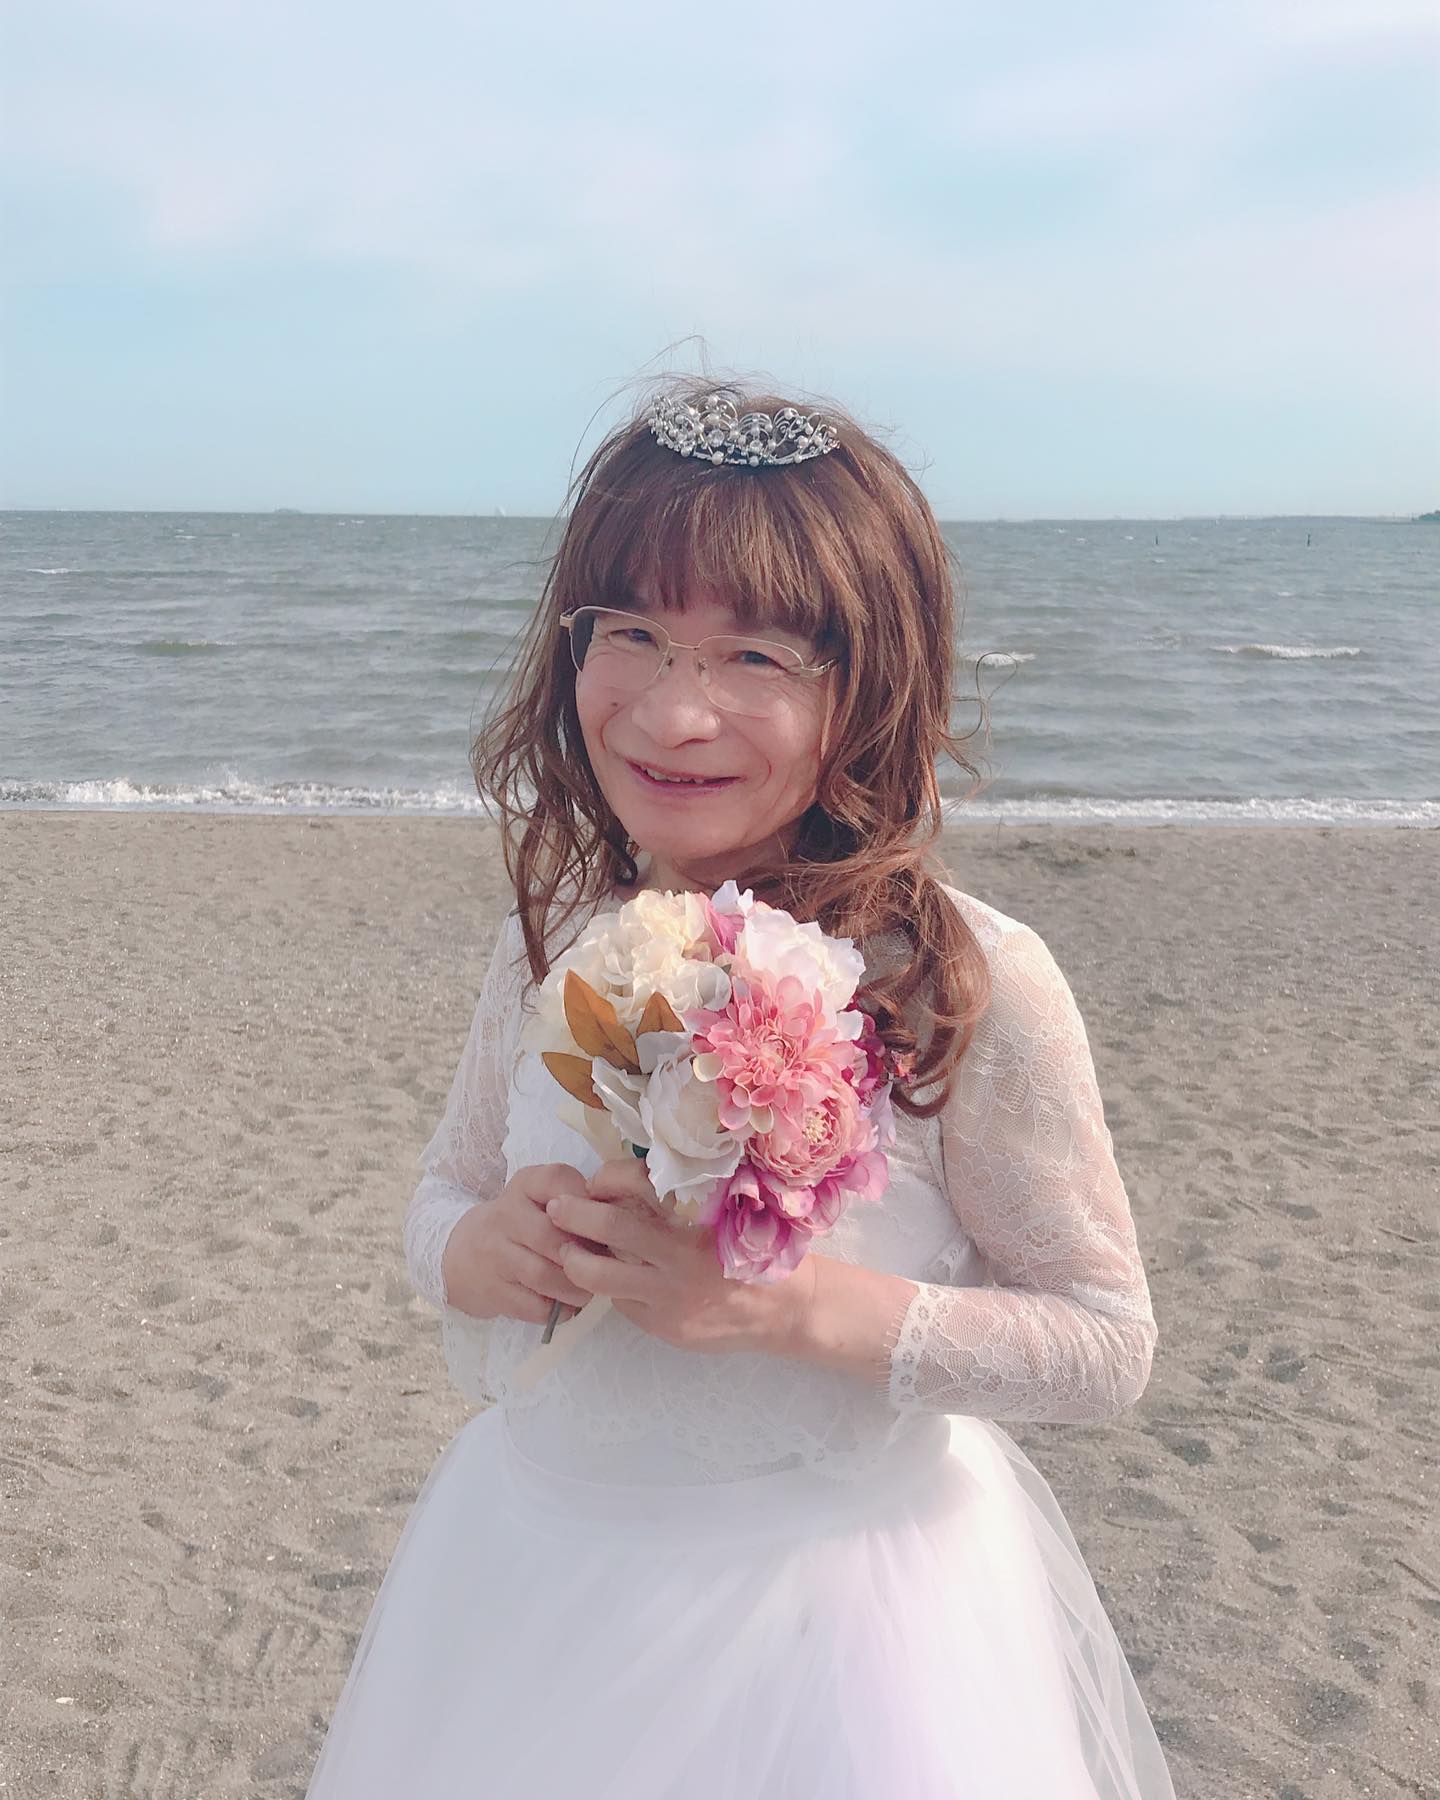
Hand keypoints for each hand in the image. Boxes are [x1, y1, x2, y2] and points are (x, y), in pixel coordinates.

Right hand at [440, 1163, 598, 1325]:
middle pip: (554, 1237)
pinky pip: (533, 1306)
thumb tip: (619, 1226)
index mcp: (525, 1184)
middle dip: (586, 1257)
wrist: (460, 1256)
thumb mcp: (540, 1199)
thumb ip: (577, 1202)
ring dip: (575, 1289)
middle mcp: (505, 1214)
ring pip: (544, 1275)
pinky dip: (557, 1311)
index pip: (559, 1181)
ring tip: (587, 1291)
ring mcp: (494, 1254)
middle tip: (603, 1267)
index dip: (588, 1205)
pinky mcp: (491, 1291)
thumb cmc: (519, 1226)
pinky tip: (565, 1306)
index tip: (603, 1224)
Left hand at [544, 1157, 816, 1357]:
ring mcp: (670, 1297)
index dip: (608, 1179)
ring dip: (574, 1260)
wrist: (786, 1311)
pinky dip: (612, 1288)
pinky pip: (622, 1303)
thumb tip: (629, 1180)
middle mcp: (682, 1256)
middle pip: (610, 1229)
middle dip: (574, 1214)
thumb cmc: (757, 1249)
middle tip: (556, 1207)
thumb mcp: (732, 1212)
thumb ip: (686, 1198)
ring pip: (599, 1277)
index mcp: (701, 1216)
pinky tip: (615, 1279)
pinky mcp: (663, 1326)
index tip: (595, 1180)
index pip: (639, 1185)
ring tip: (568, 1250)